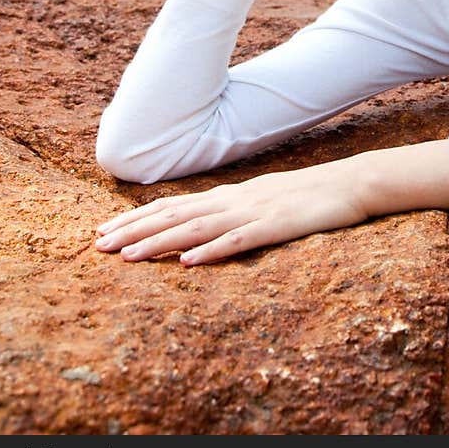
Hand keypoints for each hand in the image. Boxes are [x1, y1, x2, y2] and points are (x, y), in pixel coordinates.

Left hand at [94, 159, 365, 264]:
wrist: (349, 184)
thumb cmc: (307, 196)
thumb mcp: (261, 200)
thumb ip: (231, 211)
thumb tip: (197, 227)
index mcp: (229, 196)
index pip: (173, 206)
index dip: (137, 218)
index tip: (104, 232)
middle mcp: (234, 200)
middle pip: (176, 215)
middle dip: (135, 231)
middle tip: (99, 247)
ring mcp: (255, 211)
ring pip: (198, 228)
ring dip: (160, 242)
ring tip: (129, 257)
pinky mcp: (277, 226)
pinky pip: (239, 240)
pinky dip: (212, 251)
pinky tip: (189, 263)